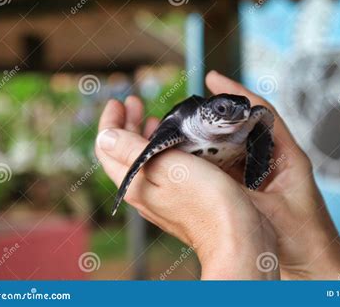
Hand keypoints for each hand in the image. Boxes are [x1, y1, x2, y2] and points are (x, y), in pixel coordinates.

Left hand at [95, 96, 278, 279]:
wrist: (235, 238)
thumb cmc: (207, 202)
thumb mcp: (168, 168)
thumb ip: (133, 151)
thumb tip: (104, 136)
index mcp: (135, 183)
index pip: (108, 148)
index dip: (110, 121)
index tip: (118, 101)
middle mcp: (143, 193)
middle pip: (123, 153)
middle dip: (126, 124)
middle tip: (136, 102)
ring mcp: (160, 198)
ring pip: (141, 161)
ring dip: (143, 136)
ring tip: (152, 118)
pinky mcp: (179, 201)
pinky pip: (159, 170)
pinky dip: (160, 150)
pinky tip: (174, 144)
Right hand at [206, 71, 339, 279]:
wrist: (317, 268)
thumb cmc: (307, 240)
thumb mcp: (269, 212)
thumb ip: (239, 194)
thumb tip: (205, 178)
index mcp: (288, 156)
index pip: (263, 112)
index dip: (238, 93)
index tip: (213, 78)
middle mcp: (277, 160)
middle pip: (246, 128)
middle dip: (220, 117)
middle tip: (191, 109)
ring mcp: (266, 175)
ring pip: (236, 149)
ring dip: (215, 141)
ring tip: (187, 133)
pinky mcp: (258, 191)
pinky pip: (233, 169)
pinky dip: (216, 164)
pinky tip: (197, 163)